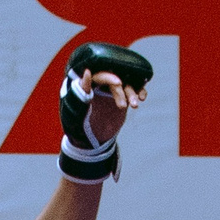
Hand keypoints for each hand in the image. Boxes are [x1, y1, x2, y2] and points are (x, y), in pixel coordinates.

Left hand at [59, 43, 154, 181]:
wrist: (89, 146)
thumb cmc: (78, 130)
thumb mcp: (78, 114)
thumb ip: (81, 94)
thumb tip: (84, 74)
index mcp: (85, 86)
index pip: (98, 74)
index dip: (108, 78)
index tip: (116, 83)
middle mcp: (97, 85)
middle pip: (114, 77)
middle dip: (123, 87)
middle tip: (127, 102)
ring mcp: (109, 91)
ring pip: (125, 84)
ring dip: (132, 92)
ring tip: (137, 104)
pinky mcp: (119, 99)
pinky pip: (131, 91)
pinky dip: (137, 93)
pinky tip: (141, 99)